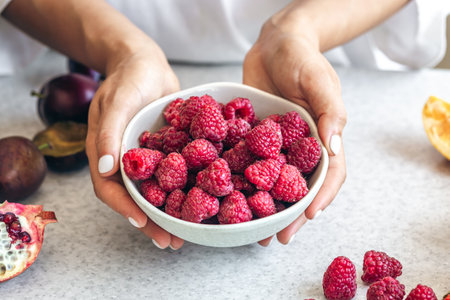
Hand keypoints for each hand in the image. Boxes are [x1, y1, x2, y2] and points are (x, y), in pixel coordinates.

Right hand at [85, 46, 183, 249]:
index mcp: (106, 152)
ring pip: (154, 191)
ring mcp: (145, 157)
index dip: (125, 209)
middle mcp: (125, 159)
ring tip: (184, 233)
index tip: (143, 224)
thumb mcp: (119, 100)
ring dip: (167, 213)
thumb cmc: (129, 76)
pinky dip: (181, 191)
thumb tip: (107, 170)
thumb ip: (110, 132)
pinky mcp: (164, 151)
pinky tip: (198, 203)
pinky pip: (171, 175)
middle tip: (170, 242)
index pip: (110, 188)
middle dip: (150, 221)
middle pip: (134, 197)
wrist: (146, 61)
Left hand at [243, 20, 346, 245]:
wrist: (273, 43)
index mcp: (323, 136)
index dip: (321, 196)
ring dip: (265, 208)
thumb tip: (333, 145)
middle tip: (278, 237)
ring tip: (255, 232)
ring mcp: (277, 145)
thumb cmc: (301, 56)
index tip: (307, 216)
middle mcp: (301, 147)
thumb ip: (330, 110)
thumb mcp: (320, 79)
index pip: (329, 174)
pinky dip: (242, 183)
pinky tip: (230, 198)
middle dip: (291, 214)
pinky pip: (249, 164)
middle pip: (299, 187)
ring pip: (273, 183)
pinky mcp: (254, 139)